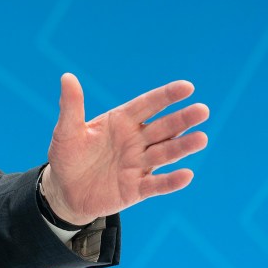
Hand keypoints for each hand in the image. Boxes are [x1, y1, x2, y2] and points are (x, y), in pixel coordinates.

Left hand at [43, 73, 208, 224]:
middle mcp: (135, 140)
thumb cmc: (67, 155)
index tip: (187, 87)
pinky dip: (171, 181)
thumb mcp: (66, 131)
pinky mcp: (137, 189)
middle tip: (202, 110)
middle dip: (182, 119)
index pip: (147, 105)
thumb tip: (67, 77)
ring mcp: (138, 165)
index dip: (166, 96)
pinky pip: (157, 184)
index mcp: (121, 122)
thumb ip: (71, 106)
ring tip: (202, 138)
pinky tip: (186, 175)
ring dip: (183, 147)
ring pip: (165, 153)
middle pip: (163, 128)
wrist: (65, 190)